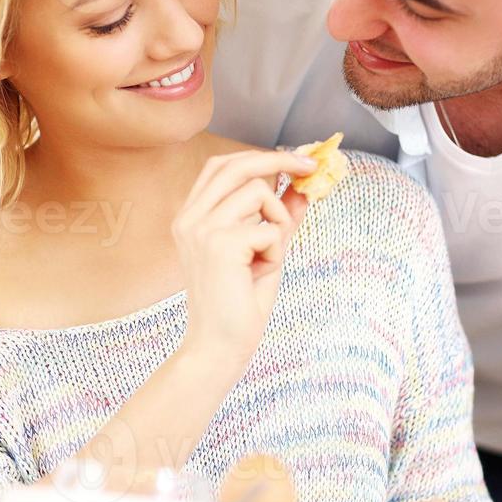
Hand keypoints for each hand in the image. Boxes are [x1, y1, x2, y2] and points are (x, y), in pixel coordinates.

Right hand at [173, 150, 314, 368]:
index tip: (294, 160)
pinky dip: (276, 251)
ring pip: (258, 191)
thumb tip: (301, 188)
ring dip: (277, 222)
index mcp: (190, 217)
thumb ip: (277, 218)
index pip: (221, 167)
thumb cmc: (237, 303)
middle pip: (237, 165)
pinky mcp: (220, 244)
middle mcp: (189, 218)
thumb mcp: (262, 251)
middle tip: (311, 166)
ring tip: (267, 256)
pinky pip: (269, 228)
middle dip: (280, 160)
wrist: (219, 345)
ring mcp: (201, 229)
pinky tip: (260, 274)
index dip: (259, 156)